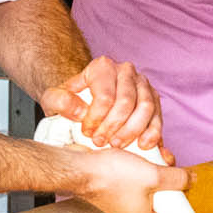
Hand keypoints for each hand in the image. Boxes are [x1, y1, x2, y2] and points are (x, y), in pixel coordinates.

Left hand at [40, 55, 163, 151]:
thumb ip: (59, 101)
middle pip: (126, 102)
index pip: (105, 96)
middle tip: (101, 143)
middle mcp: (126, 70)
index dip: (96, 119)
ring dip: (132, 131)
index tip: (87, 133)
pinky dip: (153, 132)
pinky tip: (143, 145)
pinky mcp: (154, 98)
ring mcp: (142, 83)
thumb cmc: (71, 101)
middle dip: (114, 127)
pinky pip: (158, 116)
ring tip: (117, 145)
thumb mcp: (54, 99)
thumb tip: (80, 112)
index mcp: (102, 67)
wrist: (84, 101)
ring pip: (146, 108)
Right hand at [72, 145, 192, 212]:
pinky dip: (143, 169)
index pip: (175, 211)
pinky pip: (140, 181)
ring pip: (153, 185)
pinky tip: (139, 158)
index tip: (183, 177)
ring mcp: (127, 205)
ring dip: (155, 169)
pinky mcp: (120, 192)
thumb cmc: (111, 177)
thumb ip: (177, 179)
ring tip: (149, 157)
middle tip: (164, 162)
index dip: (181, 191)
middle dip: (168, 177)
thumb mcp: (152, 175)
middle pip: (165, 196)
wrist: (81, 168)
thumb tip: (192, 179)